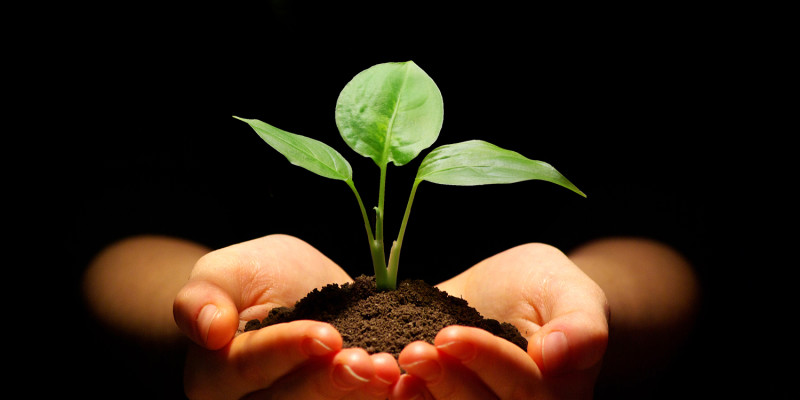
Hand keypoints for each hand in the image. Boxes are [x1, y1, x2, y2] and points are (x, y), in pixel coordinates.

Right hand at [173, 234, 399, 398]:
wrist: (295, 291)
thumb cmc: (254, 278)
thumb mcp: (227, 270)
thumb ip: (203, 295)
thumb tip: (209, 327)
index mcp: (215, 376)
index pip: (248, 368)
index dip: (288, 351)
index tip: (327, 334)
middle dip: (331, 383)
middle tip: (372, 363)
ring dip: (359, 397)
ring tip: (390, 372)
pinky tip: (403, 386)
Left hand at [392, 243, 608, 398]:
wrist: (505, 294)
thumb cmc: (547, 290)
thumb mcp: (573, 292)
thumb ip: (581, 325)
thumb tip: (557, 355)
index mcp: (555, 397)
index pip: (522, 388)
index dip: (485, 361)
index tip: (450, 334)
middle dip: (444, 382)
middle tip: (412, 352)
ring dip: (415, 399)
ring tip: (385, 370)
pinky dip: (393, 396)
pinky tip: (375, 377)